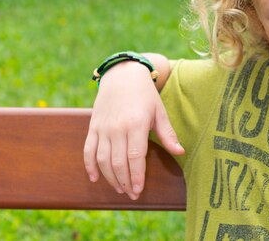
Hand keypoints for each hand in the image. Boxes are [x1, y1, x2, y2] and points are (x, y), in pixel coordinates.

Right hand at [83, 58, 184, 199]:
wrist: (122, 75)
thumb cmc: (145, 95)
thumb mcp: (159, 111)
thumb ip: (168, 134)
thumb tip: (180, 152)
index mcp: (136, 124)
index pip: (135, 157)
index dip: (137, 176)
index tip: (139, 190)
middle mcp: (117, 128)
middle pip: (118, 163)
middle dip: (125, 182)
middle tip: (132, 194)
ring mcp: (103, 128)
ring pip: (103, 160)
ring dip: (110, 178)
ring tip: (120, 188)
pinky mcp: (93, 127)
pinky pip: (88, 150)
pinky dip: (89, 166)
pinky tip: (95, 178)